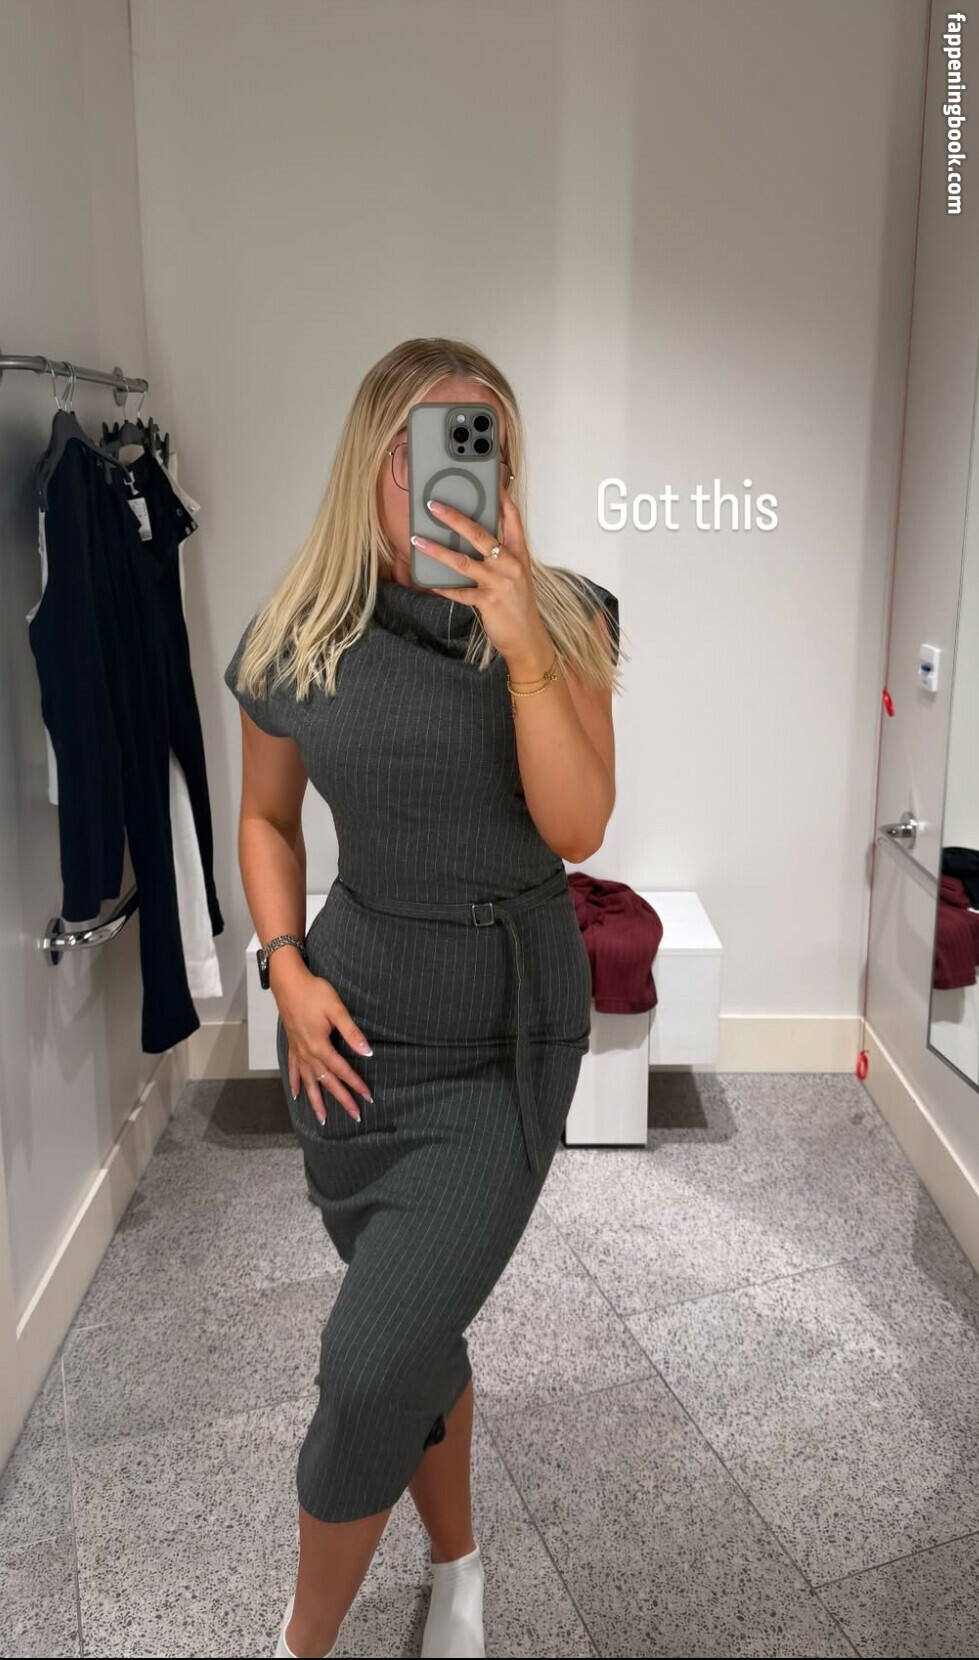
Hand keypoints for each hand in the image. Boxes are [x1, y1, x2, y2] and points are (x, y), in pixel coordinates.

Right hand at [274, 966, 372, 1123]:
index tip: (368, 1097)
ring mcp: (298, 1051)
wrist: (288, 983)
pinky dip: (295, 1083)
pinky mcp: (292, 1045)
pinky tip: (295, 1094)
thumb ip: (351, 1032)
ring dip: (316, 1101)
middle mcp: (308, 1053)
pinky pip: (294, 1070)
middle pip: (327, 1081)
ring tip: (322, 1119)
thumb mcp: (336, 1009)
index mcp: (320, 1046)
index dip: (356, 1084)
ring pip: (309, 1082)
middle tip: (355, 1115)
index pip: (342, 1070)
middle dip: (341, 1099)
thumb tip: (366, 1052)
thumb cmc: (314, 992)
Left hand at [410, 482, 554, 672]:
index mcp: (518, 553)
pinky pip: (459, 592)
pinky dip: (442, 586)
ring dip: (437, 550)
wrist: (527, 637)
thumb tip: (473, 538)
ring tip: (417, 540)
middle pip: (480, 533)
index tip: (489, 479)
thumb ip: (500, 554)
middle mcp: (510, 564)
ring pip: (463, 561)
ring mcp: (499, 582)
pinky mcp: (488, 601)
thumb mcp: (516, 574)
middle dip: (454, 517)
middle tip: (433, 505)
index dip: (500, 497)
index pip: (511, 518)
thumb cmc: (518, 604)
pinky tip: (429, 581)